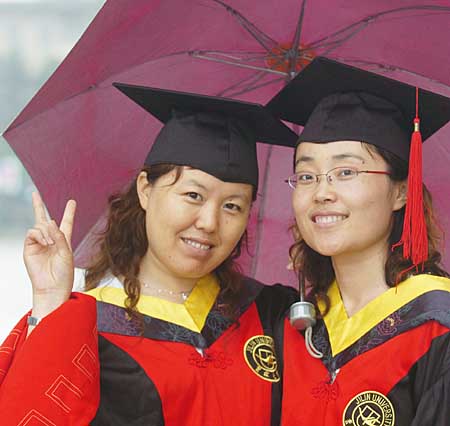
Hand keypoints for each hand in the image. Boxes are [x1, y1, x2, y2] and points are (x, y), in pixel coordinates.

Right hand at [24, 192, 76, 316]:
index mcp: (64, 240)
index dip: (69, 212)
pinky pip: (32, 232)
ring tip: (51, 243)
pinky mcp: (29, 247)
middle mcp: (51, 239)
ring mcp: (39, 243)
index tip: (72, 202)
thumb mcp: (67, 252)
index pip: (66, 223)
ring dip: (47, 231)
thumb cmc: (63, 272)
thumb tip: (50, 222)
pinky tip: (46, 242)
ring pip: (40, 225)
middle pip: (45, 219)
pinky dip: (39, 234)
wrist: (52, 287)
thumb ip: (60, 236)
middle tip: (34, 193)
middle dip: (38, 205)